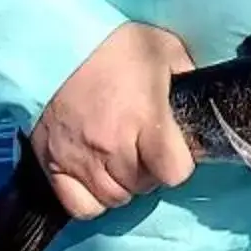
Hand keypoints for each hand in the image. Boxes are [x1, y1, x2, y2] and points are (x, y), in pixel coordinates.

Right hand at [32, 22, 196, 220]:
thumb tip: (197, 98)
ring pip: (114, 199)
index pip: (175, 172)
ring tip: (121, 160)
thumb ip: (186, 75)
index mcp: (146, 119)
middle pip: (144, 186)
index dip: (179, 163)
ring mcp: (81, 159)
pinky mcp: (52, 165)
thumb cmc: (114, 46)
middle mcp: (113, 146)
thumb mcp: (164, 49)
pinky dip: (92, 199)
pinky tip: (96, 176)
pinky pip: (80, 206)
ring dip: (123, 185)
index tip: (174, 149)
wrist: (55, 44)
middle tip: (144, 149)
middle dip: (151, 171)